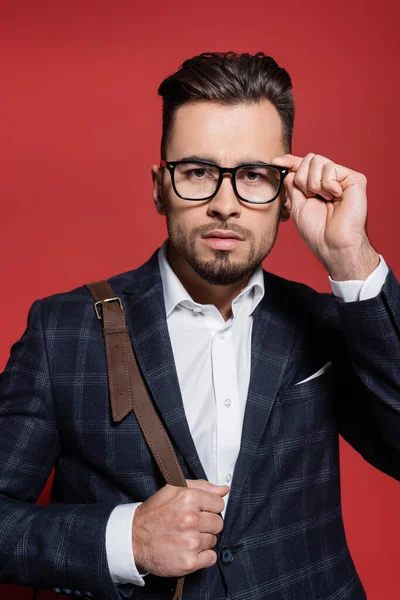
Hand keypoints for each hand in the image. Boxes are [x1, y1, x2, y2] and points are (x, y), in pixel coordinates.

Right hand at [132, 479, 228, 576]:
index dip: (209, 508)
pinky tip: (188, 550)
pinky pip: (211, 558)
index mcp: (188, 498)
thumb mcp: (173, 491)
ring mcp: (191, 541)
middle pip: (218, 523)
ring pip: (213, 540)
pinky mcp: (189, 561)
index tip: (198, 512)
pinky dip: (202, 557)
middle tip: (190, 526)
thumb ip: (202, 487)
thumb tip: (224, 490)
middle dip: (206, 524)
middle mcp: (191, 519)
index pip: (219, 504)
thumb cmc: (154, 514)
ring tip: (184, 537)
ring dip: (202, 540)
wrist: (133, 539)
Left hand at [272, 153, 379, 279]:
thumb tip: (287, 168)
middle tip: (310, 196)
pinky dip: (327, 185)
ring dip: (314, 184)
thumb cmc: (316, 230)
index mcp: (317, 186)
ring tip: (323, 199)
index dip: (290, 161)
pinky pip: (330, 168)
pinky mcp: (354, 179)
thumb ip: (293, 185)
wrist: (331, 243)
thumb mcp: (297, 204)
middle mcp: (331, 180)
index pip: (303, 166)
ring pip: (318, 161)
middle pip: (309, 159)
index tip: (275, 162)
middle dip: (302, 178)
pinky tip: (335, 197)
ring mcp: (343, 178)